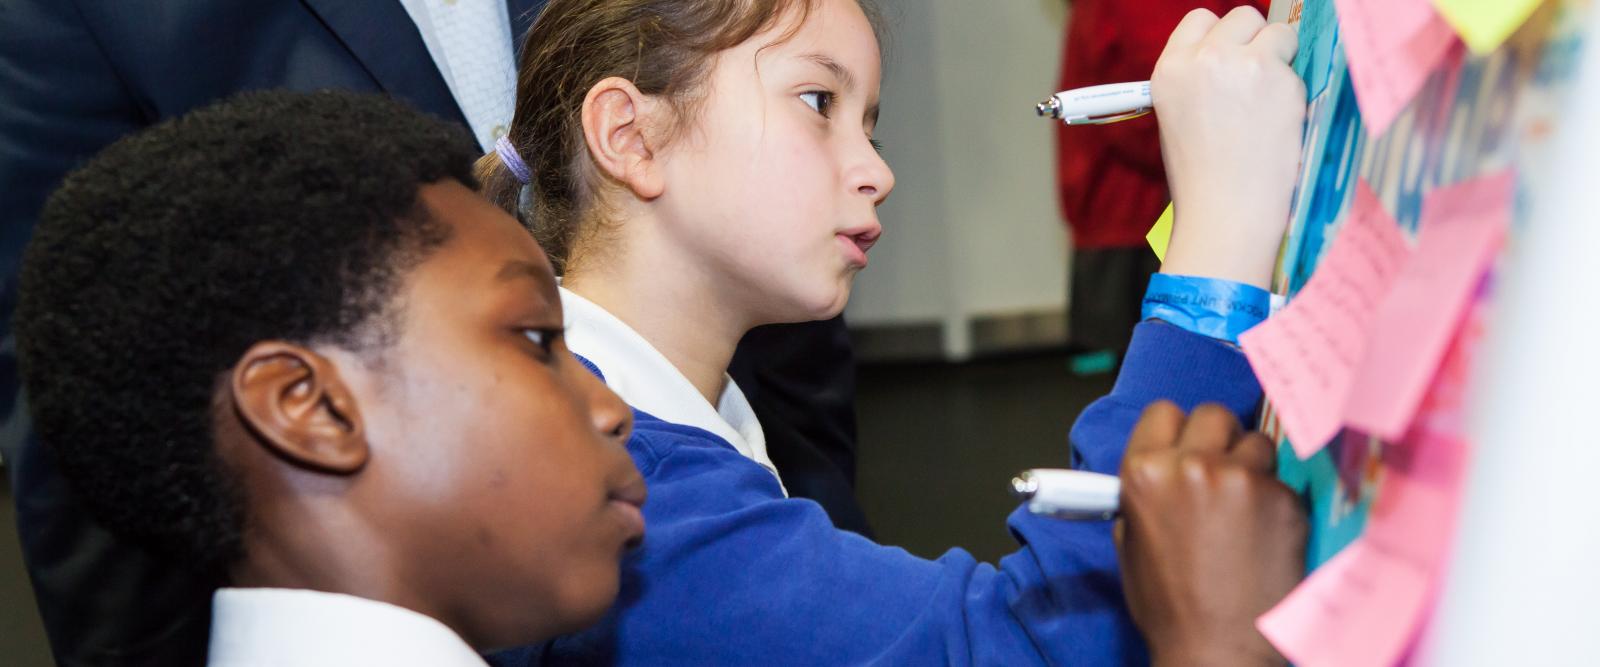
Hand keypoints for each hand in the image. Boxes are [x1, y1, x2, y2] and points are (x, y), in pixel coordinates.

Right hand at [1115, 402, 1306, 666]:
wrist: (1218, 649)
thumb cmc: (1171, 606)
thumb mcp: (1131, 542)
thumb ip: (1144, 494)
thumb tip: (1162, 469)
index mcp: (1144, 474)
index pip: (1162, 412)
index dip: (1175, 432)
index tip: (1184, 446)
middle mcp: (1192, 466)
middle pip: (1212, 414)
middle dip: (1216, 438)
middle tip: (1218, 470)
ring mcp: (1243, 479)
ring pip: (1255, 441)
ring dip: (1251, 465)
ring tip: (1244, 506)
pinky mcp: (1284, 498)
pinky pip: (1282, 480)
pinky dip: (1275, 501)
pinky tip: (1265, 534)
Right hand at [1151, 7, 1305, 288]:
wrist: (1225, 212)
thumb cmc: (1201, 178)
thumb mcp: (1178, 118)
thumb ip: (1200, 80)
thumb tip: (1235, 61)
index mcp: (1169, 70)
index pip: (1200, 20)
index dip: (1222, 38)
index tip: (1232, 58)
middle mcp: (1203, 59)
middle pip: (1242, 16)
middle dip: (1255, 41)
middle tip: (1258, 79)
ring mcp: (1244, 65)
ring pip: (1278, 32)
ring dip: (1281, 57)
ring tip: (1272, 100)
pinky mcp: (1280, 79)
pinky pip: (1298, 64)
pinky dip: (1295, 87)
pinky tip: (1281, 121)